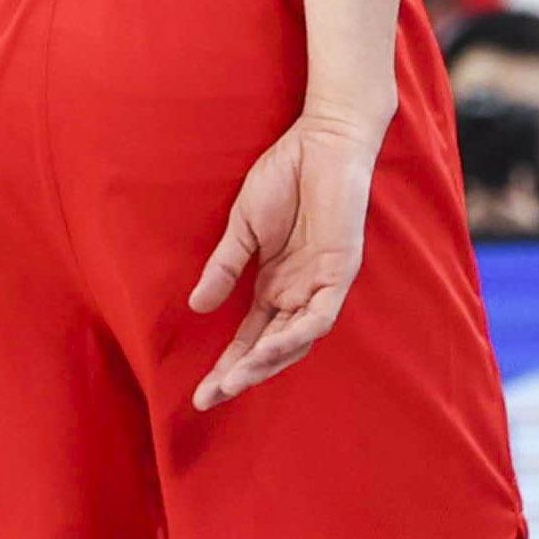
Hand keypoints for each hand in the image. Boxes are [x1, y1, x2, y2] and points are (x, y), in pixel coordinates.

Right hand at [189, 105, 381, 407]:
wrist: (322, 140)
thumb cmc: (286, 175)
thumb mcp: (243, 227)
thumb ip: (225, 267)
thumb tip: (197, 307)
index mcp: (274, 285)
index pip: (249, 338)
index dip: (226, 366)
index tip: (199, 394)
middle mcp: (298, 293)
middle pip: (271, 349)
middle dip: (241, 375)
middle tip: (210, 398)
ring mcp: (320, 285)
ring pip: (297, 341)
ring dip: (266, 362)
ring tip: (235, 379)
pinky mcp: (340, 271)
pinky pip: (320, 315)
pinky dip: (297, 334)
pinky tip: (272, 348)